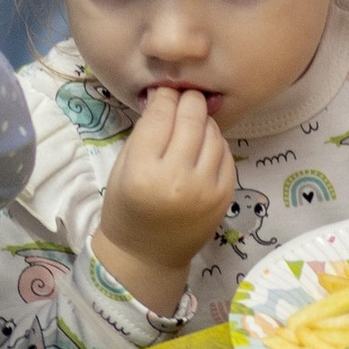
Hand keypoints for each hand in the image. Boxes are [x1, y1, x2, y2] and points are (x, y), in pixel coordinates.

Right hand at [94, 87, 235, 309]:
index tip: (164, 92)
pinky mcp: (225, 195)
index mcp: (144, 171)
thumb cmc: (127, 210)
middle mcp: (178, 178)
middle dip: (188, 100)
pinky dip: (215, 143)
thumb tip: (167, 99)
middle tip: (183, 96)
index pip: (161, 115)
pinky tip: (202, 146)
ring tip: (191, 123)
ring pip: (213, 132)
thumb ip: (145, 133)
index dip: (164, 96)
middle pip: (191, 117)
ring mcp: (206, 188)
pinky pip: (225, 153)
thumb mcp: (122, 169)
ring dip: (203, 120)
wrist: (147, 256)